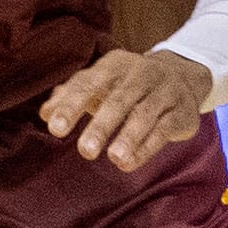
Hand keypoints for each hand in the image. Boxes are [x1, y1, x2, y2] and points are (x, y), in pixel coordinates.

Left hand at [39, 50, 211, 171]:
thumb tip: (44, 113)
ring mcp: (166, 91)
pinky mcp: (183, 111)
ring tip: (114, 158)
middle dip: (102, 125)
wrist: (183, 75)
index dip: (71, 105)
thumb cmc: (128, 85)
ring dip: (129, 136)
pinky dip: (147, 146)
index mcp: (115, 65)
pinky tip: (130, 162)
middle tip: (85, 151)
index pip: (89, 83)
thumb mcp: (101, 83)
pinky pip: (165, 128)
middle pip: (120, 99)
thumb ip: (71, 96)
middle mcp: (142, 73)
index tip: (54, 129)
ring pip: (146, 113)